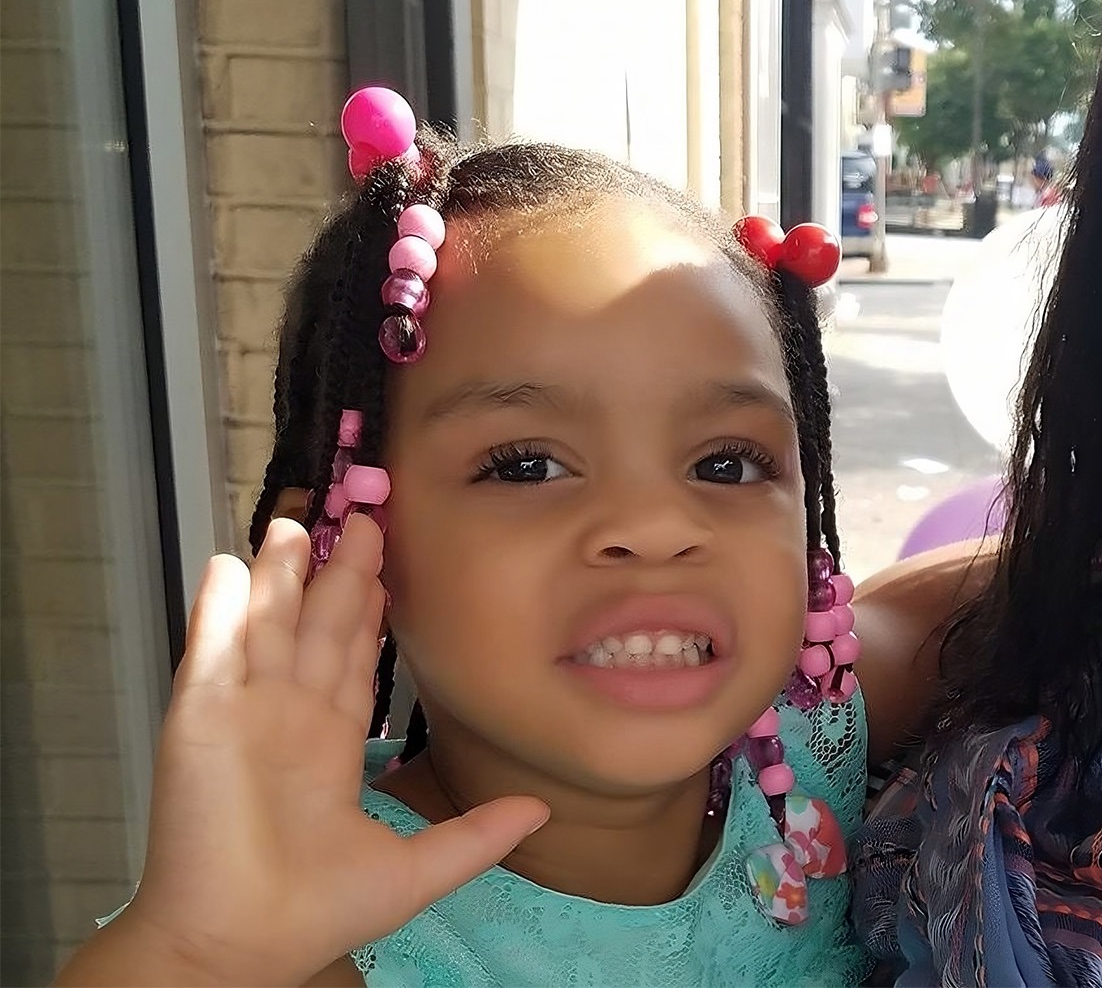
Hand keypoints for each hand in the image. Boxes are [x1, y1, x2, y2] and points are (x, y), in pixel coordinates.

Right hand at [56, 517, 547, 985]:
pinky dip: (220, 604)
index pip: (354, 658)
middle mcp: (286, 719)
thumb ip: (478, 834)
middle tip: (364, 516)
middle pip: (315, 626)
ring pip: (267, 623)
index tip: (392, 563)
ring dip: (281, 573)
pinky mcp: (201, 715)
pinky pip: (212, 648)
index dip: (372, 610)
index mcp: (329, 745)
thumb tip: (540, 809)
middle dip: (339, 573)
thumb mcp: (417, 869)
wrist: (238, 945)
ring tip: (300, 520)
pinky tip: (233, 563)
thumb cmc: (309, 915)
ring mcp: (243, 711)